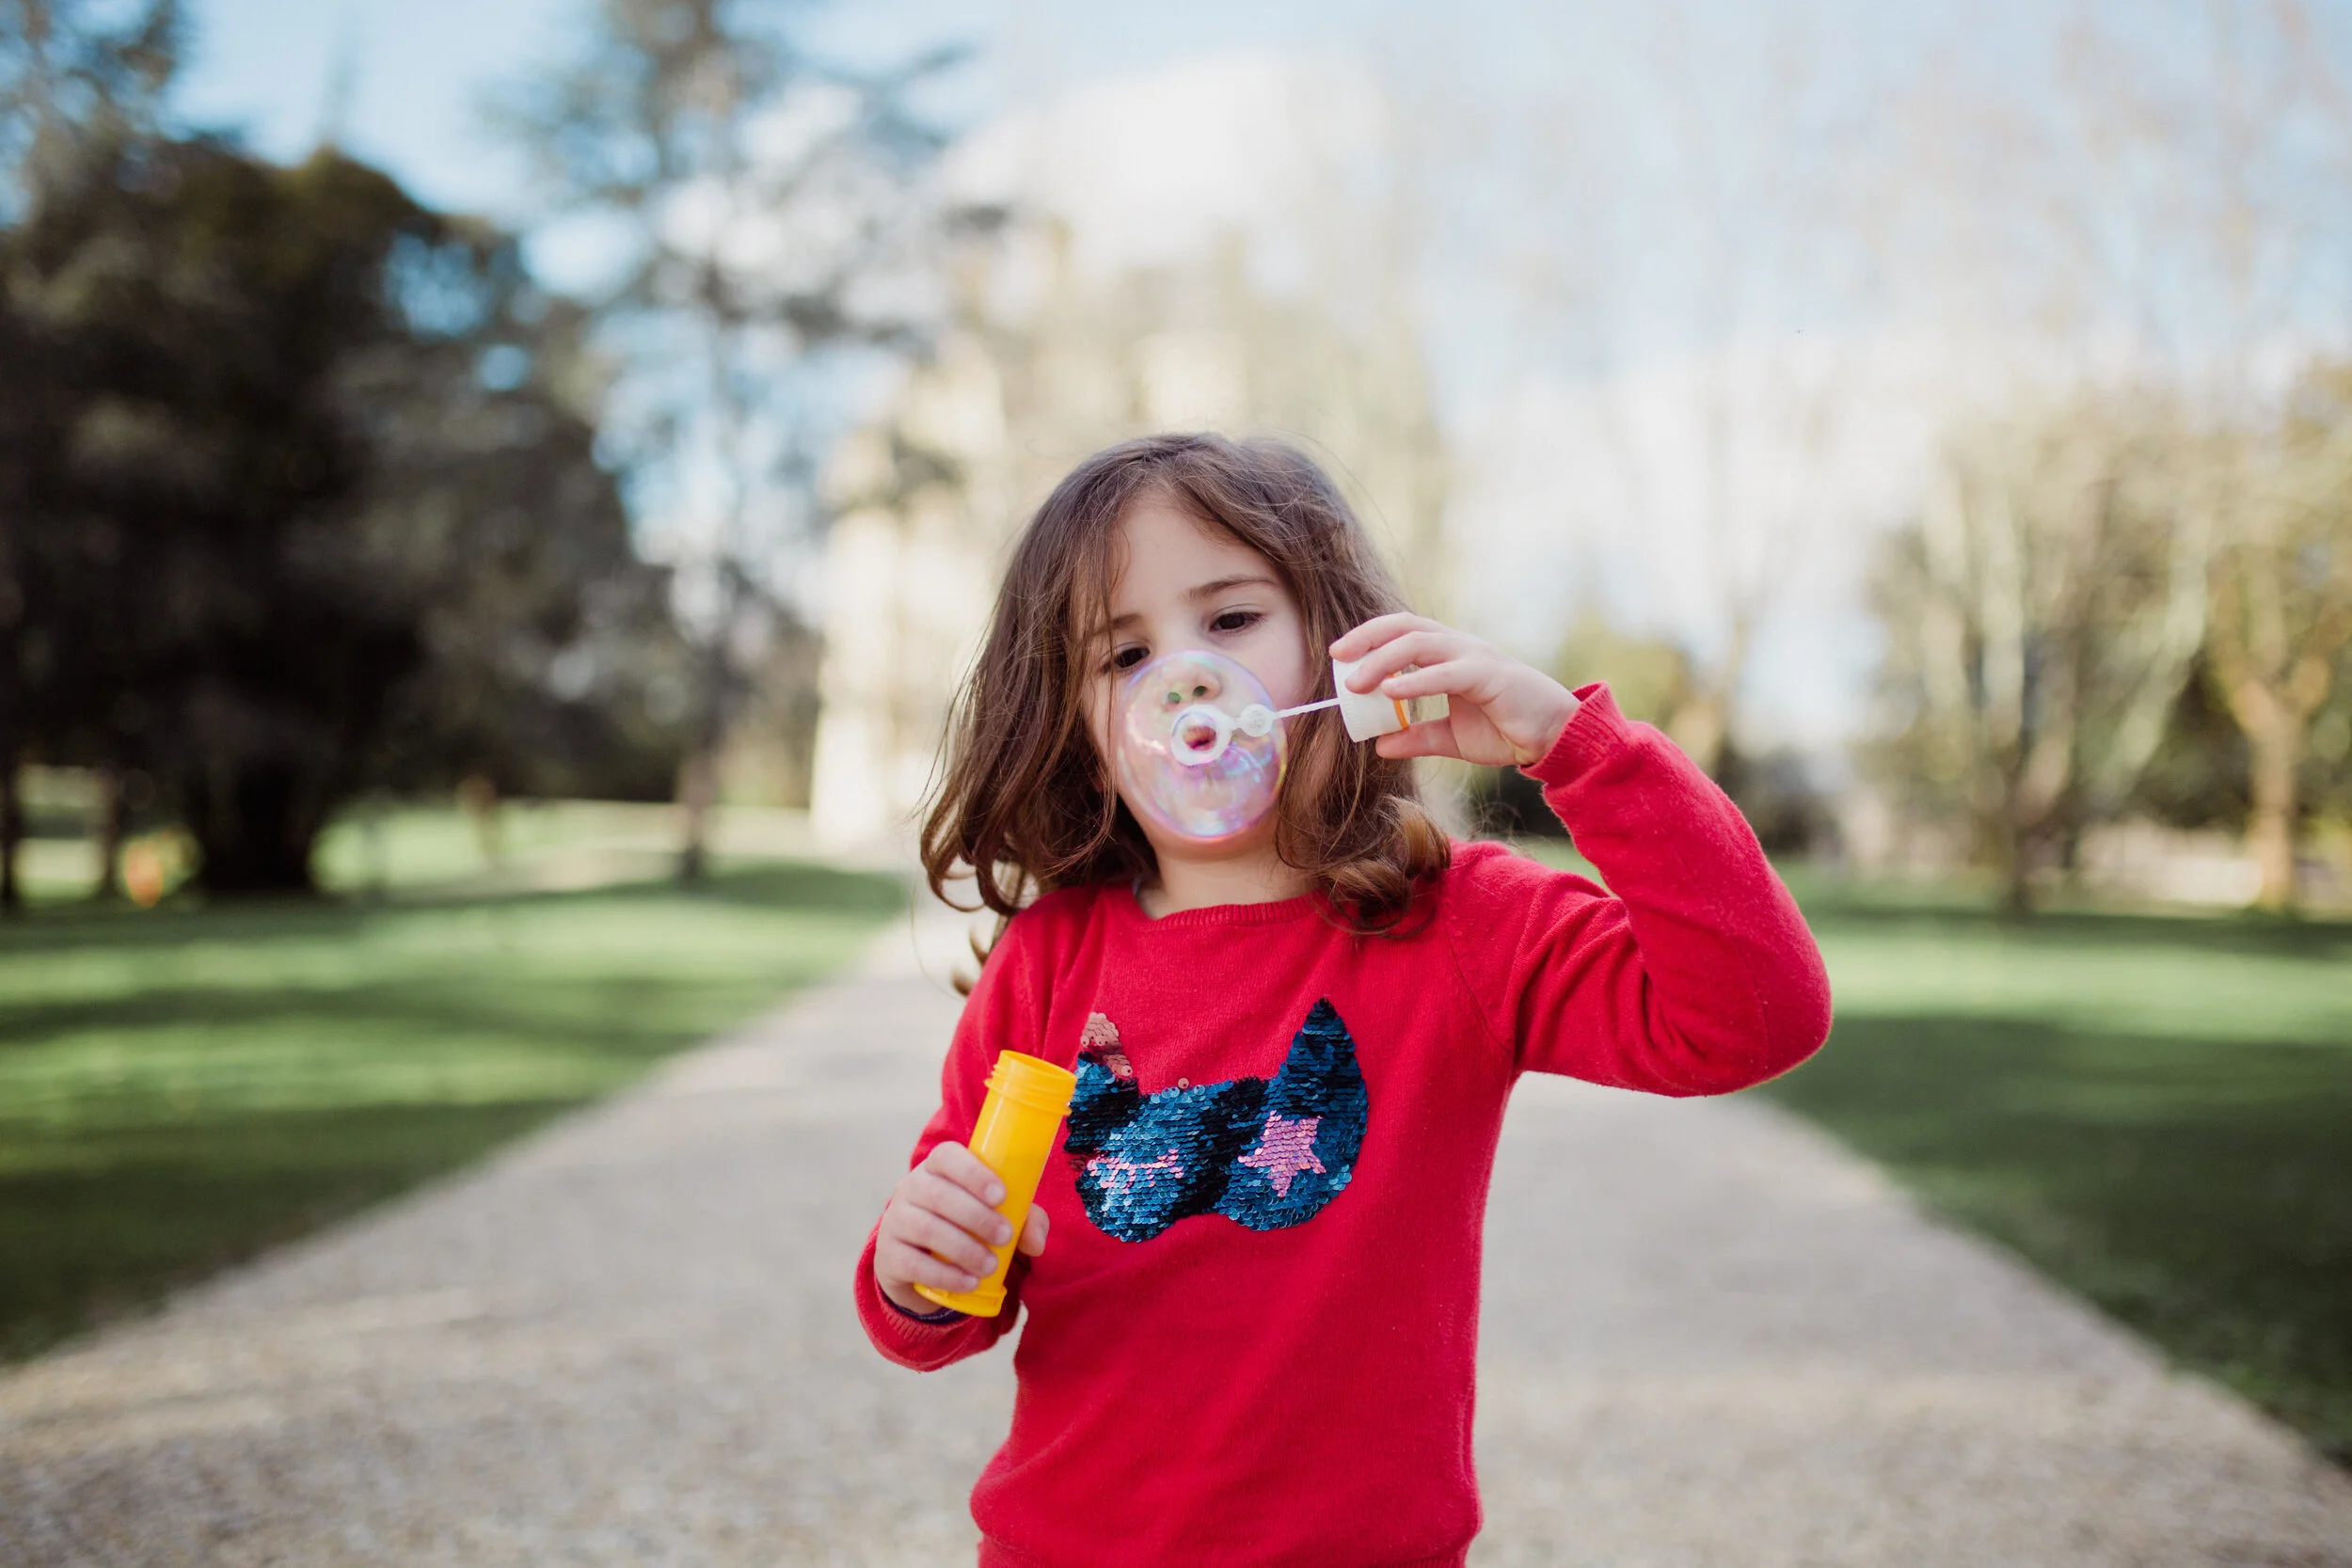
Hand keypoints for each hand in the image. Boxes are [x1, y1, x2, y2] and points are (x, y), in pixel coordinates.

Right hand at [873, 1140, 1048, 1314]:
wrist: (918, 1262)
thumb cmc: (964, 1225)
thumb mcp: (995, 1215)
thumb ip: (1023, 1220)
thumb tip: (1036, 1243)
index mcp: (937, 1167)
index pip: (947, 1156)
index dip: (973, 1173)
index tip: (1001, 1196)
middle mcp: (910, 1188)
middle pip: (938, 1194)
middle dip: (977, 1217)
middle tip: (1004, 1236)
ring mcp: (895, 1221)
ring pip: (926, 1229)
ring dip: (964, 1249)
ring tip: (991, 1266)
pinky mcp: (888, 1255)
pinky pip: (914, 1263)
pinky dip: (945, 1275)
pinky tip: (969, 1282)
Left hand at [1331, 614, 1580, 767]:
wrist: (1554, 738)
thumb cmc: (1506, 731)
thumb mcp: (1450, 739)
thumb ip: (1416, 738)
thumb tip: (1378, 745)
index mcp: (1449, 656)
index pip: (1402, 632)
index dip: (1370, 637)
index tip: (1339, 656)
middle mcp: (1459, 647)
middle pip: (1405, 626)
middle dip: (1368, 638)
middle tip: (1337, 657)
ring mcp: (1474, 657)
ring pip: (1421, 643)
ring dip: (1383, 660)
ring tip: (1356, 683)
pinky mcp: (1489, 675)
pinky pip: (1447, 672)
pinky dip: (1416, 680)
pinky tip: (1391, 692)